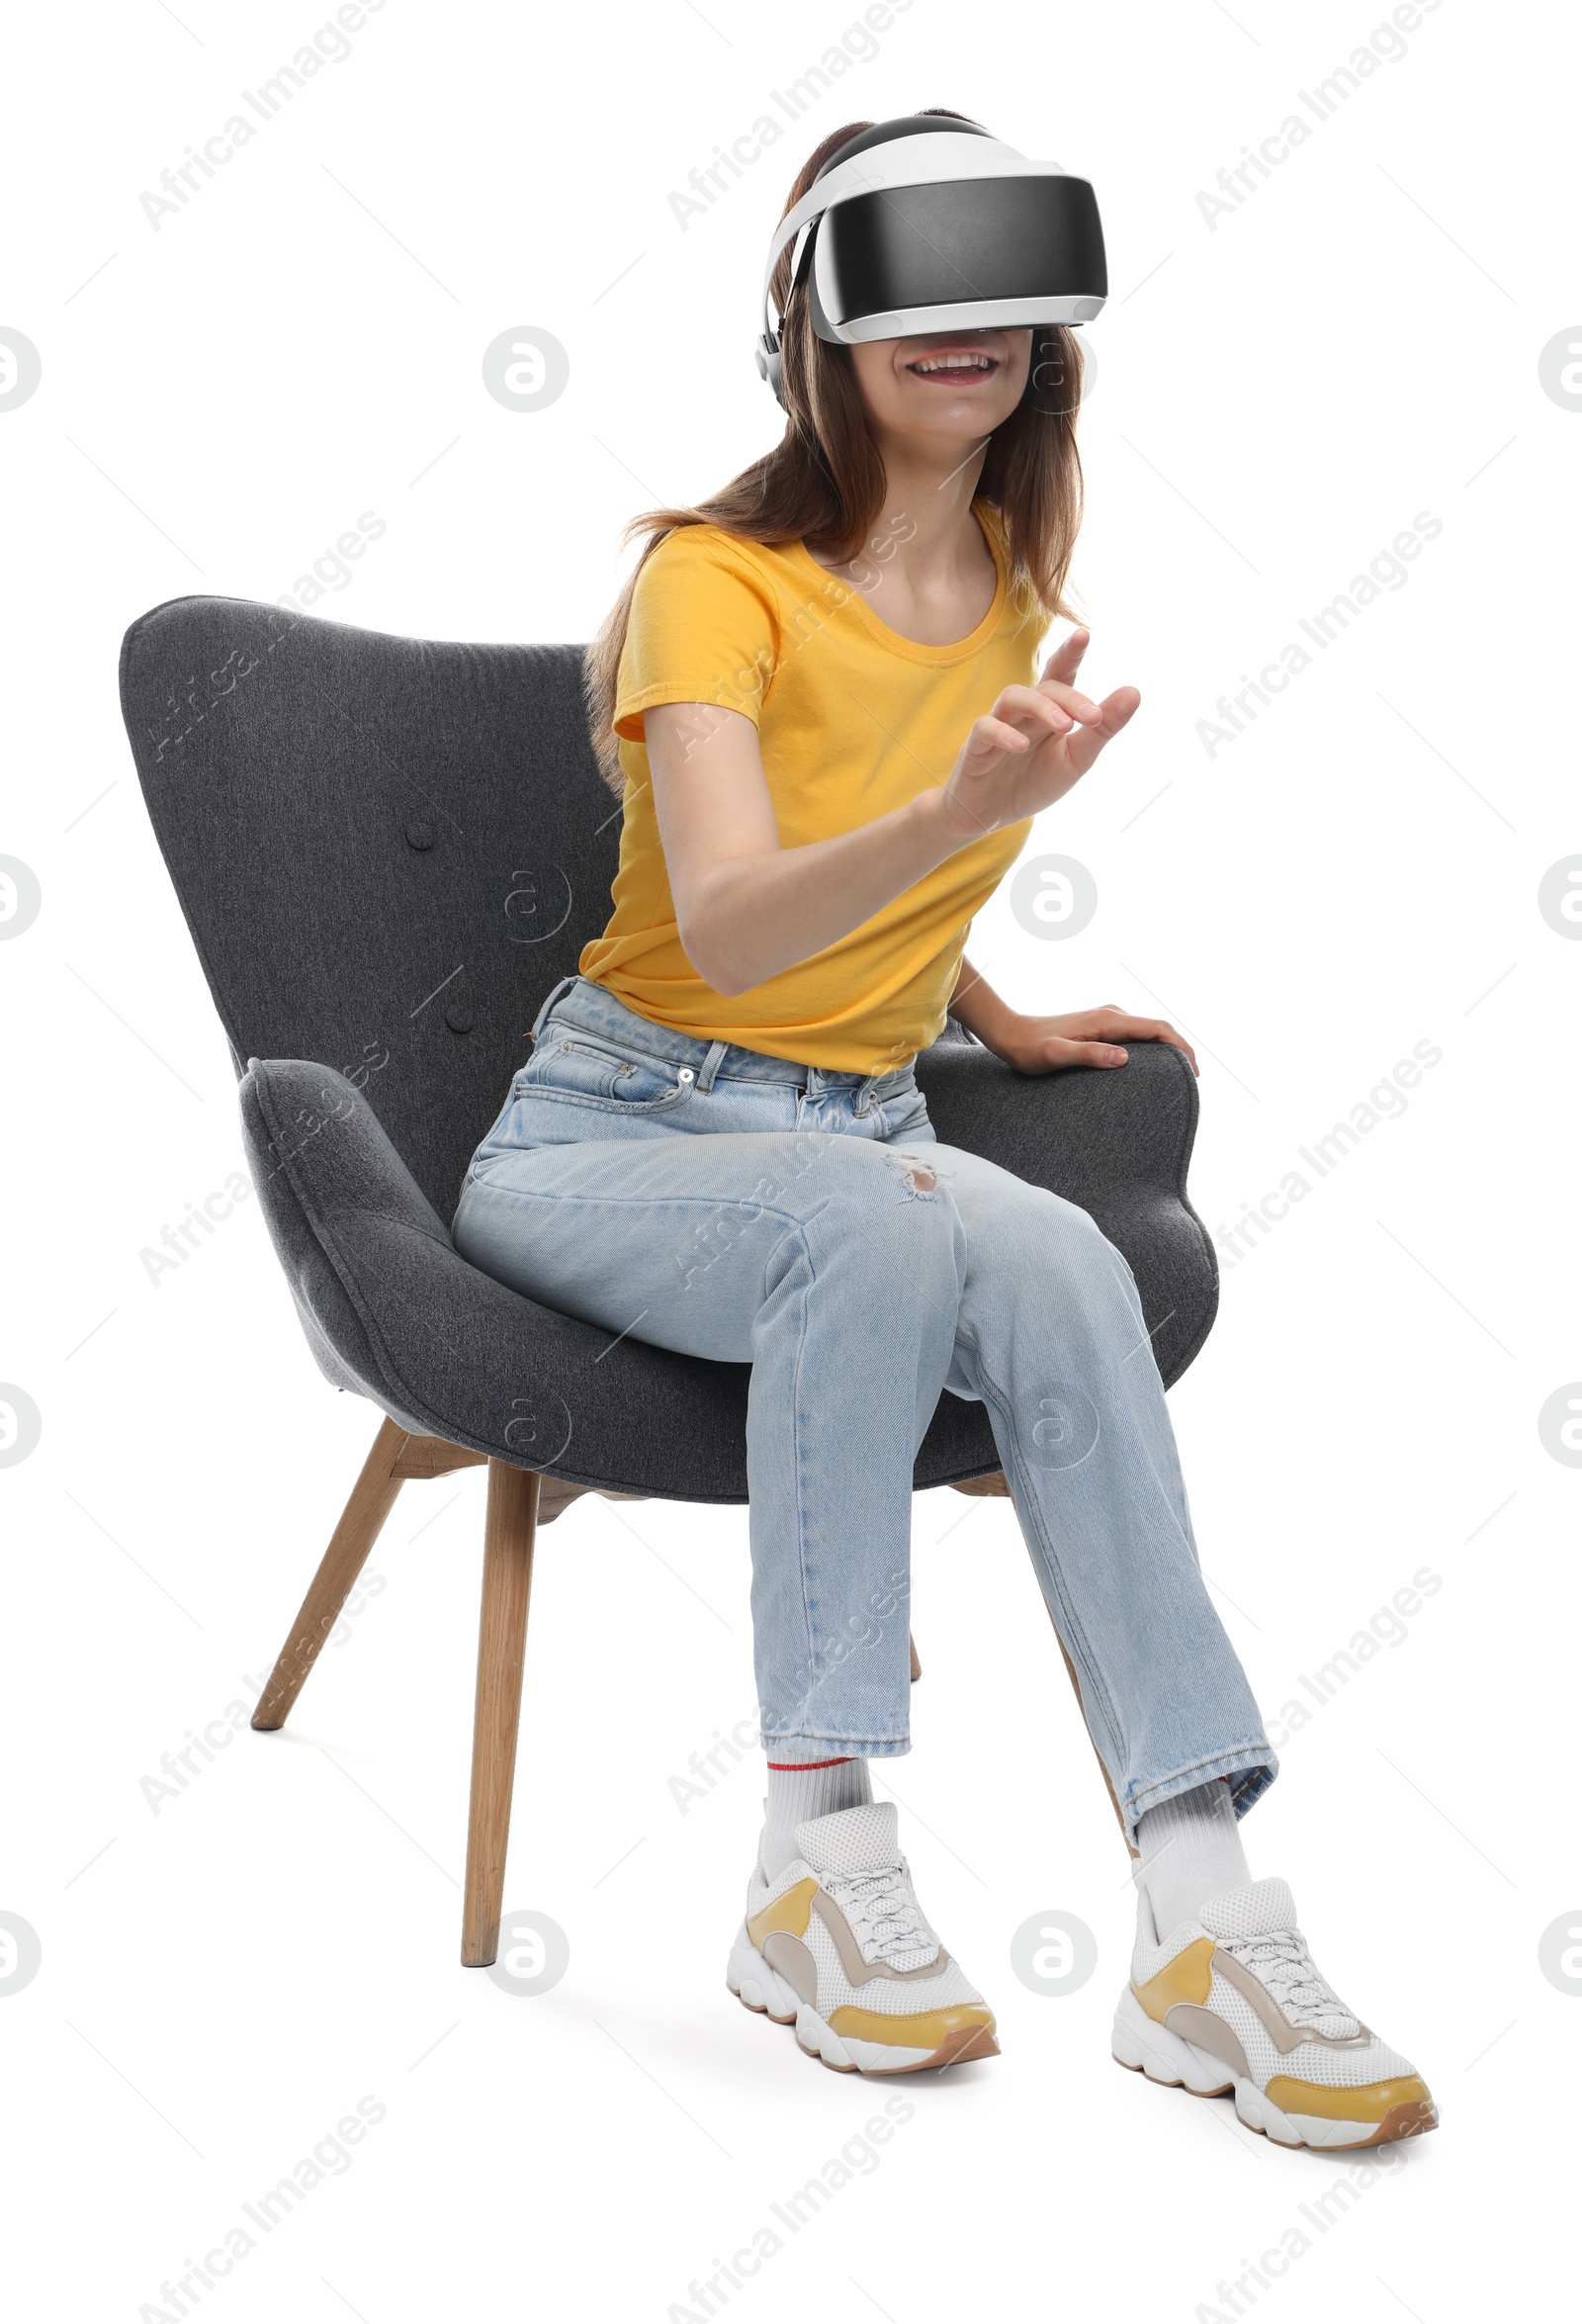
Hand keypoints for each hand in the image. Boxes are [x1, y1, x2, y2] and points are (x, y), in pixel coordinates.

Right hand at [938, 628, 1139, 842]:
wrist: (990, 815)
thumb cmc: (1033, 782)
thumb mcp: (1076, 759)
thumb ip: (1102, 728)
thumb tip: (1134, 692)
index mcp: (1050, 710)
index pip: (1061, 673)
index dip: (1071, 653)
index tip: (1084, 635)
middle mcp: (1025, 711)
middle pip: (1045, 686)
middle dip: (1070, 698)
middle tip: (1092, 717)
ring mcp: (998, 723)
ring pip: (1014, 697)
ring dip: (1041, 707)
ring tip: (1064, 726)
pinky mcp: (976, 744)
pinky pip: (986, 728)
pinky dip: (1004, 734)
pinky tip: (1021, 746)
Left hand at [989, 1003, 1198, 1076]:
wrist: (1010, 1033)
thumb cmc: (1030, 1048)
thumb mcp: (1056, 1056)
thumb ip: (1089, 1055)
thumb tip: (1124, 1058)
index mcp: (1107, 1020)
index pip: (1157, 1028)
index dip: (1181, 1046)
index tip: (1195, 1070)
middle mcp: (1111, 1015)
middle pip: (1158, 1028)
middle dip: (1180, 1049)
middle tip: (1193, 1079)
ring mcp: (1107, 1019)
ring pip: (1148, 1031)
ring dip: (1167, 1049)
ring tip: (1179, 1076)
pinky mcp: (1101, 1027)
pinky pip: (1136, 1035)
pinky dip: (1152, 1049)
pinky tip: (1152, 1067)